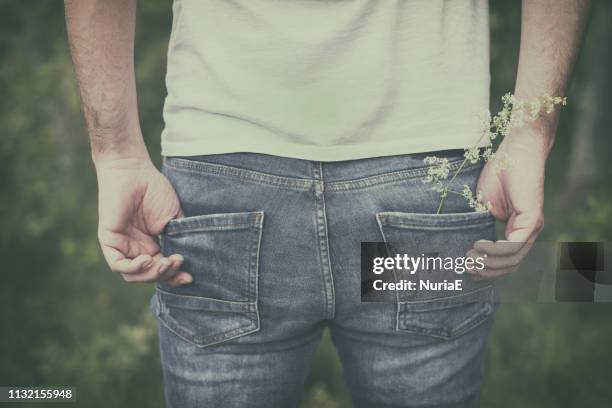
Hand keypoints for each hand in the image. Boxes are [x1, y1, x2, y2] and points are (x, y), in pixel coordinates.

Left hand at [95, 157, 191, 285]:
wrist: (134, 171)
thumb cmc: (155, 190)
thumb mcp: (173, 219)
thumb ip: (179, 239)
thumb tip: (188, 259)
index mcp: (152, 245)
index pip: (162, 270)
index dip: (175, 276)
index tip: (190, 277)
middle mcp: (136, 249)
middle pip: (150, 275)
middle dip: (166, 274)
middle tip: (178, 262)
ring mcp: (122, 246)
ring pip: (134, 275)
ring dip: (151, 274)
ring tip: (165, 262)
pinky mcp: (109, 241)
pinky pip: (118, 265)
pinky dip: (134, 268)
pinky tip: (147, 259)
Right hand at [467, 127, 550, 278]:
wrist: (516, 151)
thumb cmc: (500, 173)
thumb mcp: (484, 205)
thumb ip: (480, 224)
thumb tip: (466, 244)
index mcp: (518, 229)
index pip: (506, 259)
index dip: (488, 267)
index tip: (467, 267)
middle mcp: (528, 232)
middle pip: (510, 264)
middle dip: (487, 270)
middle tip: (466, 267)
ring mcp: (531, 227)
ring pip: (513, 259)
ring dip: (489, 263)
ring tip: (470, 259)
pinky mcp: (531, 219)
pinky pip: (514, 245)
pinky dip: (495, 250)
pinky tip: (478, 245)